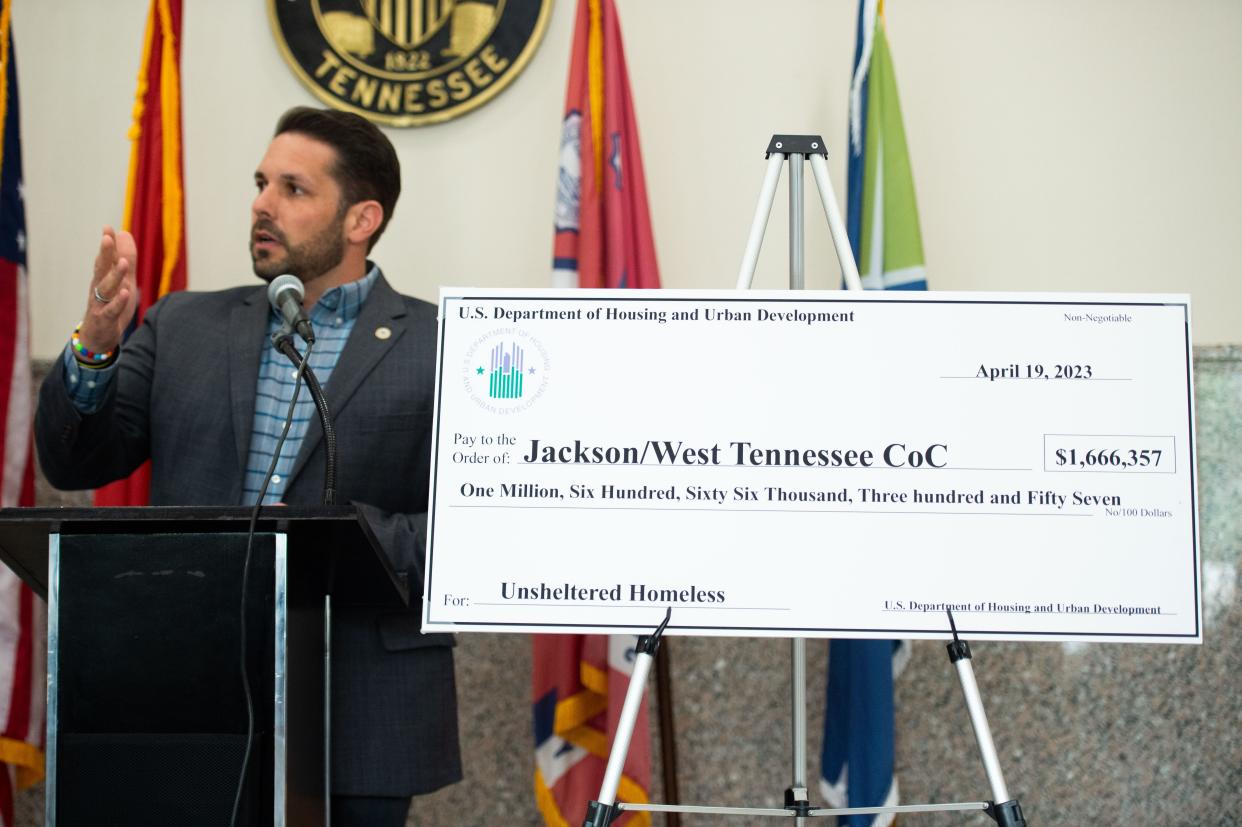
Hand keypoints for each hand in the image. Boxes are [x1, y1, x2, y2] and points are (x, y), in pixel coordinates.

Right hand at [78, 226, 138, 353]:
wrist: (98, 337)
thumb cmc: (110, 305)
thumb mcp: (121, 280)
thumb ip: (125, 258)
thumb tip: (124, 233)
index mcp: (102, 278)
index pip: (104, 259)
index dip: (106, 244)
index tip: (108, 228)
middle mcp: (98, 288)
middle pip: (101, 269)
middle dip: (105, 253)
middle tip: (107, 238)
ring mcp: (100, 304)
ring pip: (106, 288)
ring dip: (114, 275)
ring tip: (124, 263)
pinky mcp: (104, 319)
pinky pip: (111, 310)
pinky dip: (118, 301)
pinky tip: (125, 292)